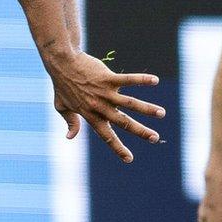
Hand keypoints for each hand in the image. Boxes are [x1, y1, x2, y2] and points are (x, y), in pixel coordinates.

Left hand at [48, 51, 164, 161]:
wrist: (60, 63)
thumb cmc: (61, 84)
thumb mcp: (61, 106)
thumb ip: (70, 121)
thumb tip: (70, 137)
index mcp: (90, 115)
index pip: (106, 135)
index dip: (117, 148)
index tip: (129, 159)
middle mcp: (99, 106)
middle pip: (123, 122)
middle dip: (140, 131)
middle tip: (154, 138)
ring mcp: (104, 92)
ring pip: (129, 103)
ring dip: (146, 108)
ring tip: (161, 113)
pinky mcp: (107, 78)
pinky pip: (127, 79)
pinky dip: (141, 80)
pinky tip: (155, 80)